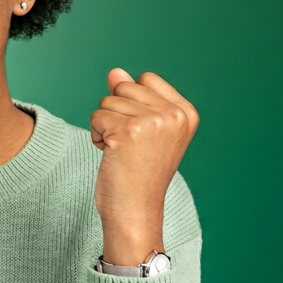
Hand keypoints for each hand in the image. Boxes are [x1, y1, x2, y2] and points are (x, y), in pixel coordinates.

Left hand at [90, 69, 199, 265]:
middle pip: (124, 87)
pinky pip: (97, 116)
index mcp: (185, 113)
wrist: (136, 210)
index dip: (133, 104)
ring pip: (107, 101)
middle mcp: (174, 115)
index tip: (143, 135)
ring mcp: (153, 121)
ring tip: (122, 152)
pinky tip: (111, 155)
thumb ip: (132, 97)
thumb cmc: (139, 173)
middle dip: (117, 114)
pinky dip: (97, 136)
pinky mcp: (129, 130)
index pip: (146, 79)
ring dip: (105, 126)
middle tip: (130, 146)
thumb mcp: (143, 130)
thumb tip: (115, 71)